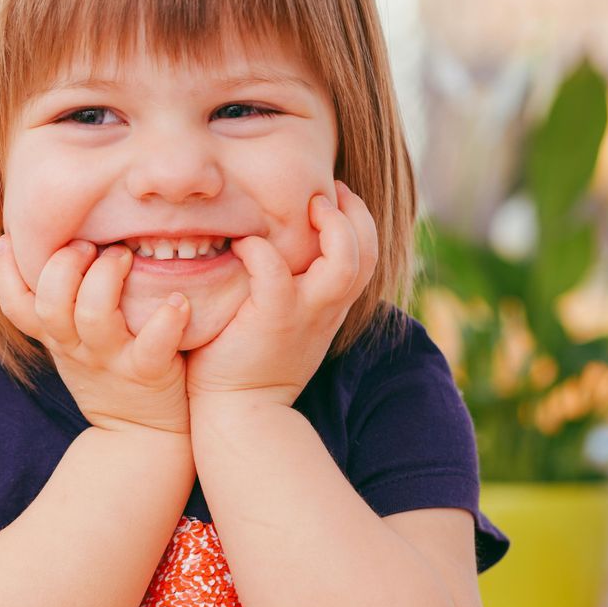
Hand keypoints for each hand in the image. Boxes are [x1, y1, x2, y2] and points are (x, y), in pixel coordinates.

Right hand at [0, 235, 191, 437]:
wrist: (141, 437)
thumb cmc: (109, 375)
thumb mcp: (72, 346)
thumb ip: (61, 306)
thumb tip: (55, 248)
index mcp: (56, 337)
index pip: (15, 305)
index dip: (4, 272)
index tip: (10, 238)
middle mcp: (76, 347)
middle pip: (50, 303)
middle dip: (64, 265)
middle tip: (88, 245)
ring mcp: (110, 360)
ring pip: (93, 317)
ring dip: (107, 278)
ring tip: (125, 256)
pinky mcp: (147, 373)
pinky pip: (153, 346)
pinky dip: (166, 320)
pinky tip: (178, 301)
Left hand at [185, 180, 380, 406]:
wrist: (239, 414)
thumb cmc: (249, 364)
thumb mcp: (283, 324)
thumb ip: (290, 290)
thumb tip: (273, 249)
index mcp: (330, 307)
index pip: (366, 255)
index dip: (357, 220)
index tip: (333, 198)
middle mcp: (326, 308)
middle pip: (368, 252)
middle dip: (354, 213)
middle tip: (326, 192)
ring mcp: (304, 314)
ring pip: (344, 262)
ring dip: (331, 226)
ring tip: (307, 207)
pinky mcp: (273, 319)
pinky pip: (275, 271)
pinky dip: (261, 250)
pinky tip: (243, 245)